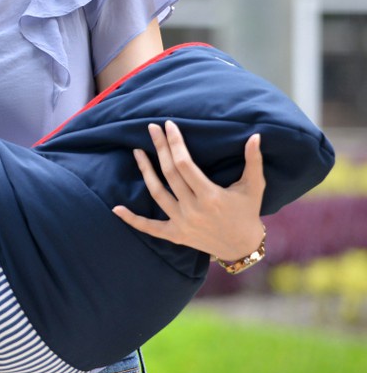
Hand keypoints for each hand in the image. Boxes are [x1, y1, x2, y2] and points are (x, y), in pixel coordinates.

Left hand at [112, 120, 265, 262]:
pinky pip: (149, 228)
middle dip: (160, 148)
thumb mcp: (254, 186)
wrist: (242, 246)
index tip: (169, 126)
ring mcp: (181, 223)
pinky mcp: (174, 235)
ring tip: (137, 151)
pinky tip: (117, 208)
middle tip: (151, 128)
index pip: (185, 164)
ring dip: (144, 171)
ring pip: (156, 193)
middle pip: (169, 173)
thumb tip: (255, 136)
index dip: (175, 143)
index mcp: (211, 196)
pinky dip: (132, 220)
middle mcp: (193, 209)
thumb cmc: (247, 211)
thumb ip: (253, 161)